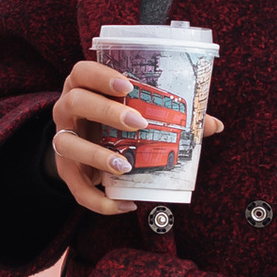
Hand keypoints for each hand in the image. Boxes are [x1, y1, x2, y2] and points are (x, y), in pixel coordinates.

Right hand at [50, 60, 225, 216]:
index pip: (82, 72)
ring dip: (96, 155)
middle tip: (138, 123)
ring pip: (67, 144)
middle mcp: (67, 110)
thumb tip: (214, 124)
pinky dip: (99, 200)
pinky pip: (76, 187)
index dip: (101, 76)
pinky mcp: (65, 170)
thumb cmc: (113, 122)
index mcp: (83, 87)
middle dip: (105, 112)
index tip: (127, 86)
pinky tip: (124, 204)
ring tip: (125, 165)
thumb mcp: (135, 112)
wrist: (83, 148)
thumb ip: (171, 115)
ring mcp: (62, 139)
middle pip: (75, 102)